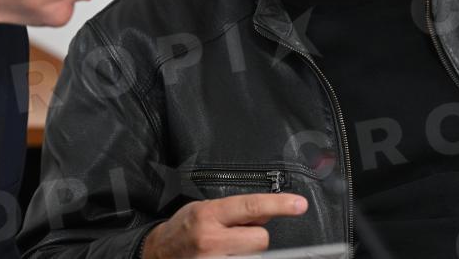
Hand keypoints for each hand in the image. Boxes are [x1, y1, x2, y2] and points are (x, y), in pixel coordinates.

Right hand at [141, 193, 307, 258]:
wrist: (158, 253)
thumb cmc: (183, 229)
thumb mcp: (206, 208)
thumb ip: (237, 210)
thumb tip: (268, 209)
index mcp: (209, 215)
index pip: (251, 206)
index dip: (279, 204)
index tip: (299, 205)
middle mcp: (211, 240)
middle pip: (261, 239)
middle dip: (254, 238)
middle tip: (235, 236)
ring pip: (254, 257)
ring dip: (245, 254)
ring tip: (224, 249)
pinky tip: (224, 255)